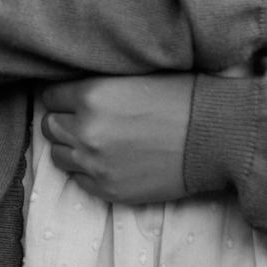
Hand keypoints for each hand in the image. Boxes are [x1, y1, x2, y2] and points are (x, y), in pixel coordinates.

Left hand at [37, 75, 195, 206]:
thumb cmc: (182, 97)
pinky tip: (109, 159)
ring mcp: (95, 164)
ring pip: (59, 155)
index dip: (64, 95)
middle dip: (64, 120)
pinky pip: (78, 180)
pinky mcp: (108, 190)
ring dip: (72, 146)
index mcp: (92, 95)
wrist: (216, 137)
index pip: (50, 96)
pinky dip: (88, 170)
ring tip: (97, 140)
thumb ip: (98, 83)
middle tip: (85, 118)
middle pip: (50, 126)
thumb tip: (71, 87)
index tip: (75, 97)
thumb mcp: (135, 76)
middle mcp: (87, 131)